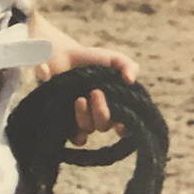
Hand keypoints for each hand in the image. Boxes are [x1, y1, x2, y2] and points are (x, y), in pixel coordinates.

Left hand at [29, 14, 139, 146]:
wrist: (63, 56)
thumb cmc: (92, 60)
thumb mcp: (113, 59)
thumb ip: (127, 65)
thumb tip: (131, 80)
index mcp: (116, 105)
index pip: (126, 125)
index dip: (126, 127)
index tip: (121, 121)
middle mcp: (101, 116)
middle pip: (105, 125)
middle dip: (102, 111)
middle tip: (95, 91)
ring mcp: (83, 120)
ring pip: (89, 129)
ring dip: (85, 117)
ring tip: (79, 99)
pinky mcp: (66, 123)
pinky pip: (74, 137)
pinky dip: (75, 132)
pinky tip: (71, 114)